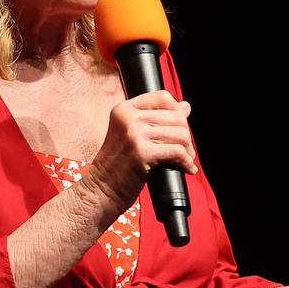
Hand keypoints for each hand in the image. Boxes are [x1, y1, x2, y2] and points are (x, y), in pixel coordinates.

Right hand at [84, 91, 198, 207]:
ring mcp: (134, 134)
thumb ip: (156, 120)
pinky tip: (186, 169)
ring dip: (188, 151)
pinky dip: (186, 162)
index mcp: (123, 110)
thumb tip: (185, 107)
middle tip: (185, 152)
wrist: (100, 190)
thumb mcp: (131, 136)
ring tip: (184, 161)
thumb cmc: (116, 166)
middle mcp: (128, 118)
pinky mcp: (142, 153)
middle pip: (176, 117)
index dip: (178, 111)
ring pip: (181, 134)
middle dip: (186, 137)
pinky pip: (178, 152)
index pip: (163, 97)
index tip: (180, 127)